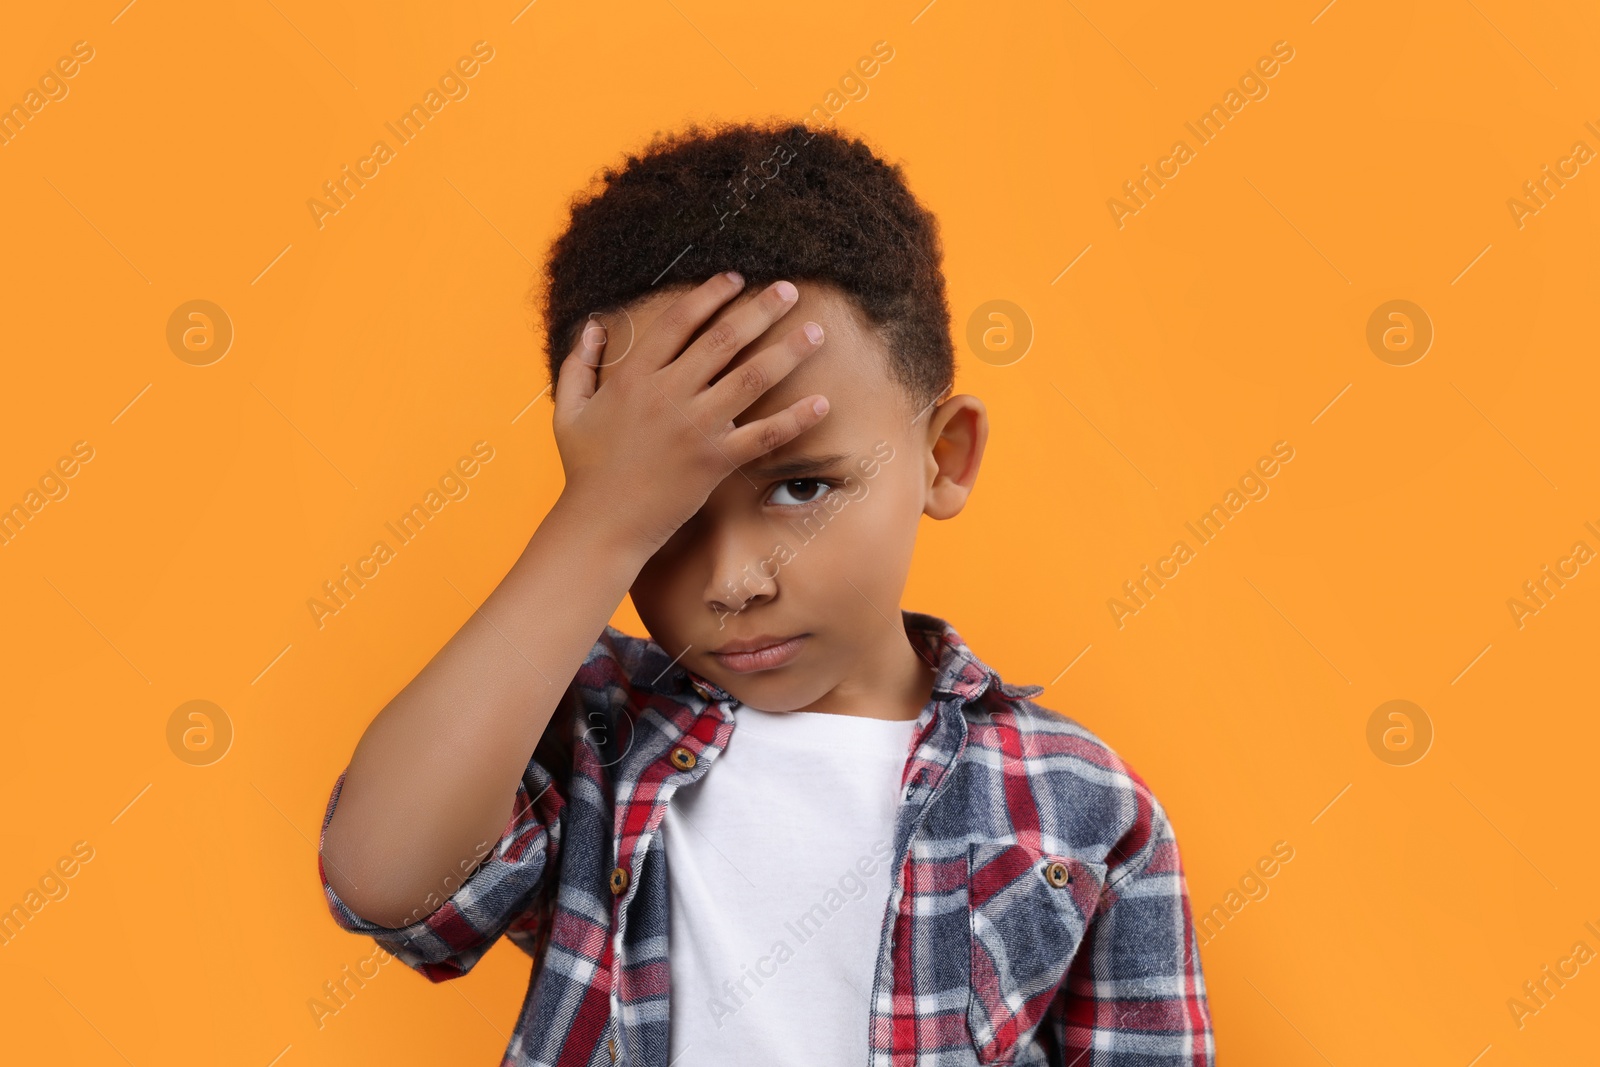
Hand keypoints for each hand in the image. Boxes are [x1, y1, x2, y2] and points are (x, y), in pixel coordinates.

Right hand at [551, 272, 829, 553]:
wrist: (602, 524)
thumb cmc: (585, 469)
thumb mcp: (568, 411)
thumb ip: (578, 365)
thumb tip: (592, 327)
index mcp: (634, 378)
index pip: (678, 322)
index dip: (709, 295)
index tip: (735, 279)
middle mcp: (668, 395)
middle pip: (723, 340)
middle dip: (760, 310)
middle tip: (789, 290)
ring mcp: (695, 428)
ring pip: (751, 378)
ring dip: (788, 352)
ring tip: (816, 332)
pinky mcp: (715, 461)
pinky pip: (763, 435)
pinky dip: (795, 419)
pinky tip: (821, 403)